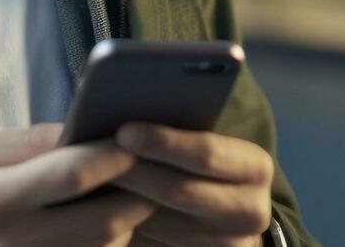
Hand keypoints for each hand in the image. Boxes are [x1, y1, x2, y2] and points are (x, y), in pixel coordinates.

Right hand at [0, 123, 159, 245]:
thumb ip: (25, 143)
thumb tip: (82, 130)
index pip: (70, 176)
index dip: (111, 157)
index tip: (132, 140)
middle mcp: (8, 245)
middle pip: (101, 225)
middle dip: (136, 196)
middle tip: (150, 172)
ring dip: (125, 228)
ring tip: (129, 199)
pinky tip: (102, 227)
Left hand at [106, 123, 274, 246]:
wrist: (232, 211)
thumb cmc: (209, 162)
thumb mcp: (210, 138)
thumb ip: (186, 122)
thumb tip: (133, 111)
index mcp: (255, 166)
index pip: (207, 153)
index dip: (163, 141)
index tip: (124, 130)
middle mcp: (250, 210)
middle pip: (180, 192)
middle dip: (133, 172)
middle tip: (92, 156)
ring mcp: (230, 243)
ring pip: (161, 223)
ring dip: (120, 202)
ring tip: (89, 179)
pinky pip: (154, 245)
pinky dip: (125, 225)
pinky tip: (100, 205)